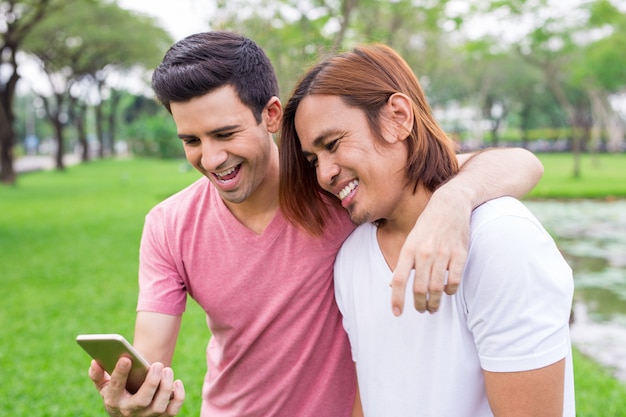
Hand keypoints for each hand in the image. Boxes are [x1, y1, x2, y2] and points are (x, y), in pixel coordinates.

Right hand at [89, 357, 184, 416]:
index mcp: (113, 401)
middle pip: (142, 400)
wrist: (128, 410)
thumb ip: (97, 374)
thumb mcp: (104, 385)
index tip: (126, 358)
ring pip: (159, 406)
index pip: (115, 388)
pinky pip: (173, 410)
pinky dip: (178, 396)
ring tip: (167, 370)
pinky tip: (176, 382)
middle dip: (151, 382)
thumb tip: (95, 362)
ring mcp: (147, 416)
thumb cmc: (118, 391)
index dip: (120, 373)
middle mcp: (130, 411)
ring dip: (165, 387)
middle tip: (158, 365)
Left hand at [390, 186, 470, 314]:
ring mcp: (443, 253)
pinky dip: (450, 291)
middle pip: (419, 288)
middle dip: (419, 305)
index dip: (396, 299)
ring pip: (437, 288)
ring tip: (432, 308)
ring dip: (434, 303)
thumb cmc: (428, 225)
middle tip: (421, 311)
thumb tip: (392, 284)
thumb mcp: (411, 239)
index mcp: (409, 249)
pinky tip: (447, 292)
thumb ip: (403, 262)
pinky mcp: (460, 254)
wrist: (450, 204)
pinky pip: (454, 280)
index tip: (397, 313)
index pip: (399, 279)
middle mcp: (424, 252)